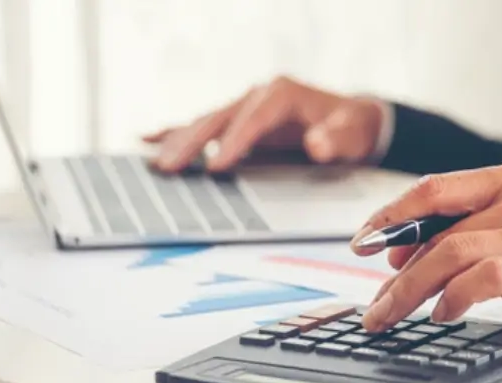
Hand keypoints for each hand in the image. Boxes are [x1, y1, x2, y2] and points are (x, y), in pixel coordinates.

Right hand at [142, 76, 383, 171]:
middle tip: (169, 168)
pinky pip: (204, 124)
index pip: (252, 120)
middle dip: (194, 143)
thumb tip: (316, 144)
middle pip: (219, 118)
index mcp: (282, 95)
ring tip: (156, 163)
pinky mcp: (239, 119)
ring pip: (206, 122)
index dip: (234, 143)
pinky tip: (150, 139)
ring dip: (180, 142)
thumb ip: (335, 140)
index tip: (216, 168)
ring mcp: (245, 105)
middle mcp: (258, 95)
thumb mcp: (351, 134)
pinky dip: (178, 131)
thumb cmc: (349, 128)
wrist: (348, 120)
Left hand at [350, 163, 501, 348]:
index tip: (361, 243)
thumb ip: (458, 234)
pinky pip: (485, 280)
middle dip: (395, 275)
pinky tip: (441, 314)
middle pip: (436, 234)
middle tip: (374, 305)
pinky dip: (454, 298)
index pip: (431, 190)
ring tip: (392, 314)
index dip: (389, 217)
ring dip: (411, 290)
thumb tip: (398, 253)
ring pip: (452, 254)